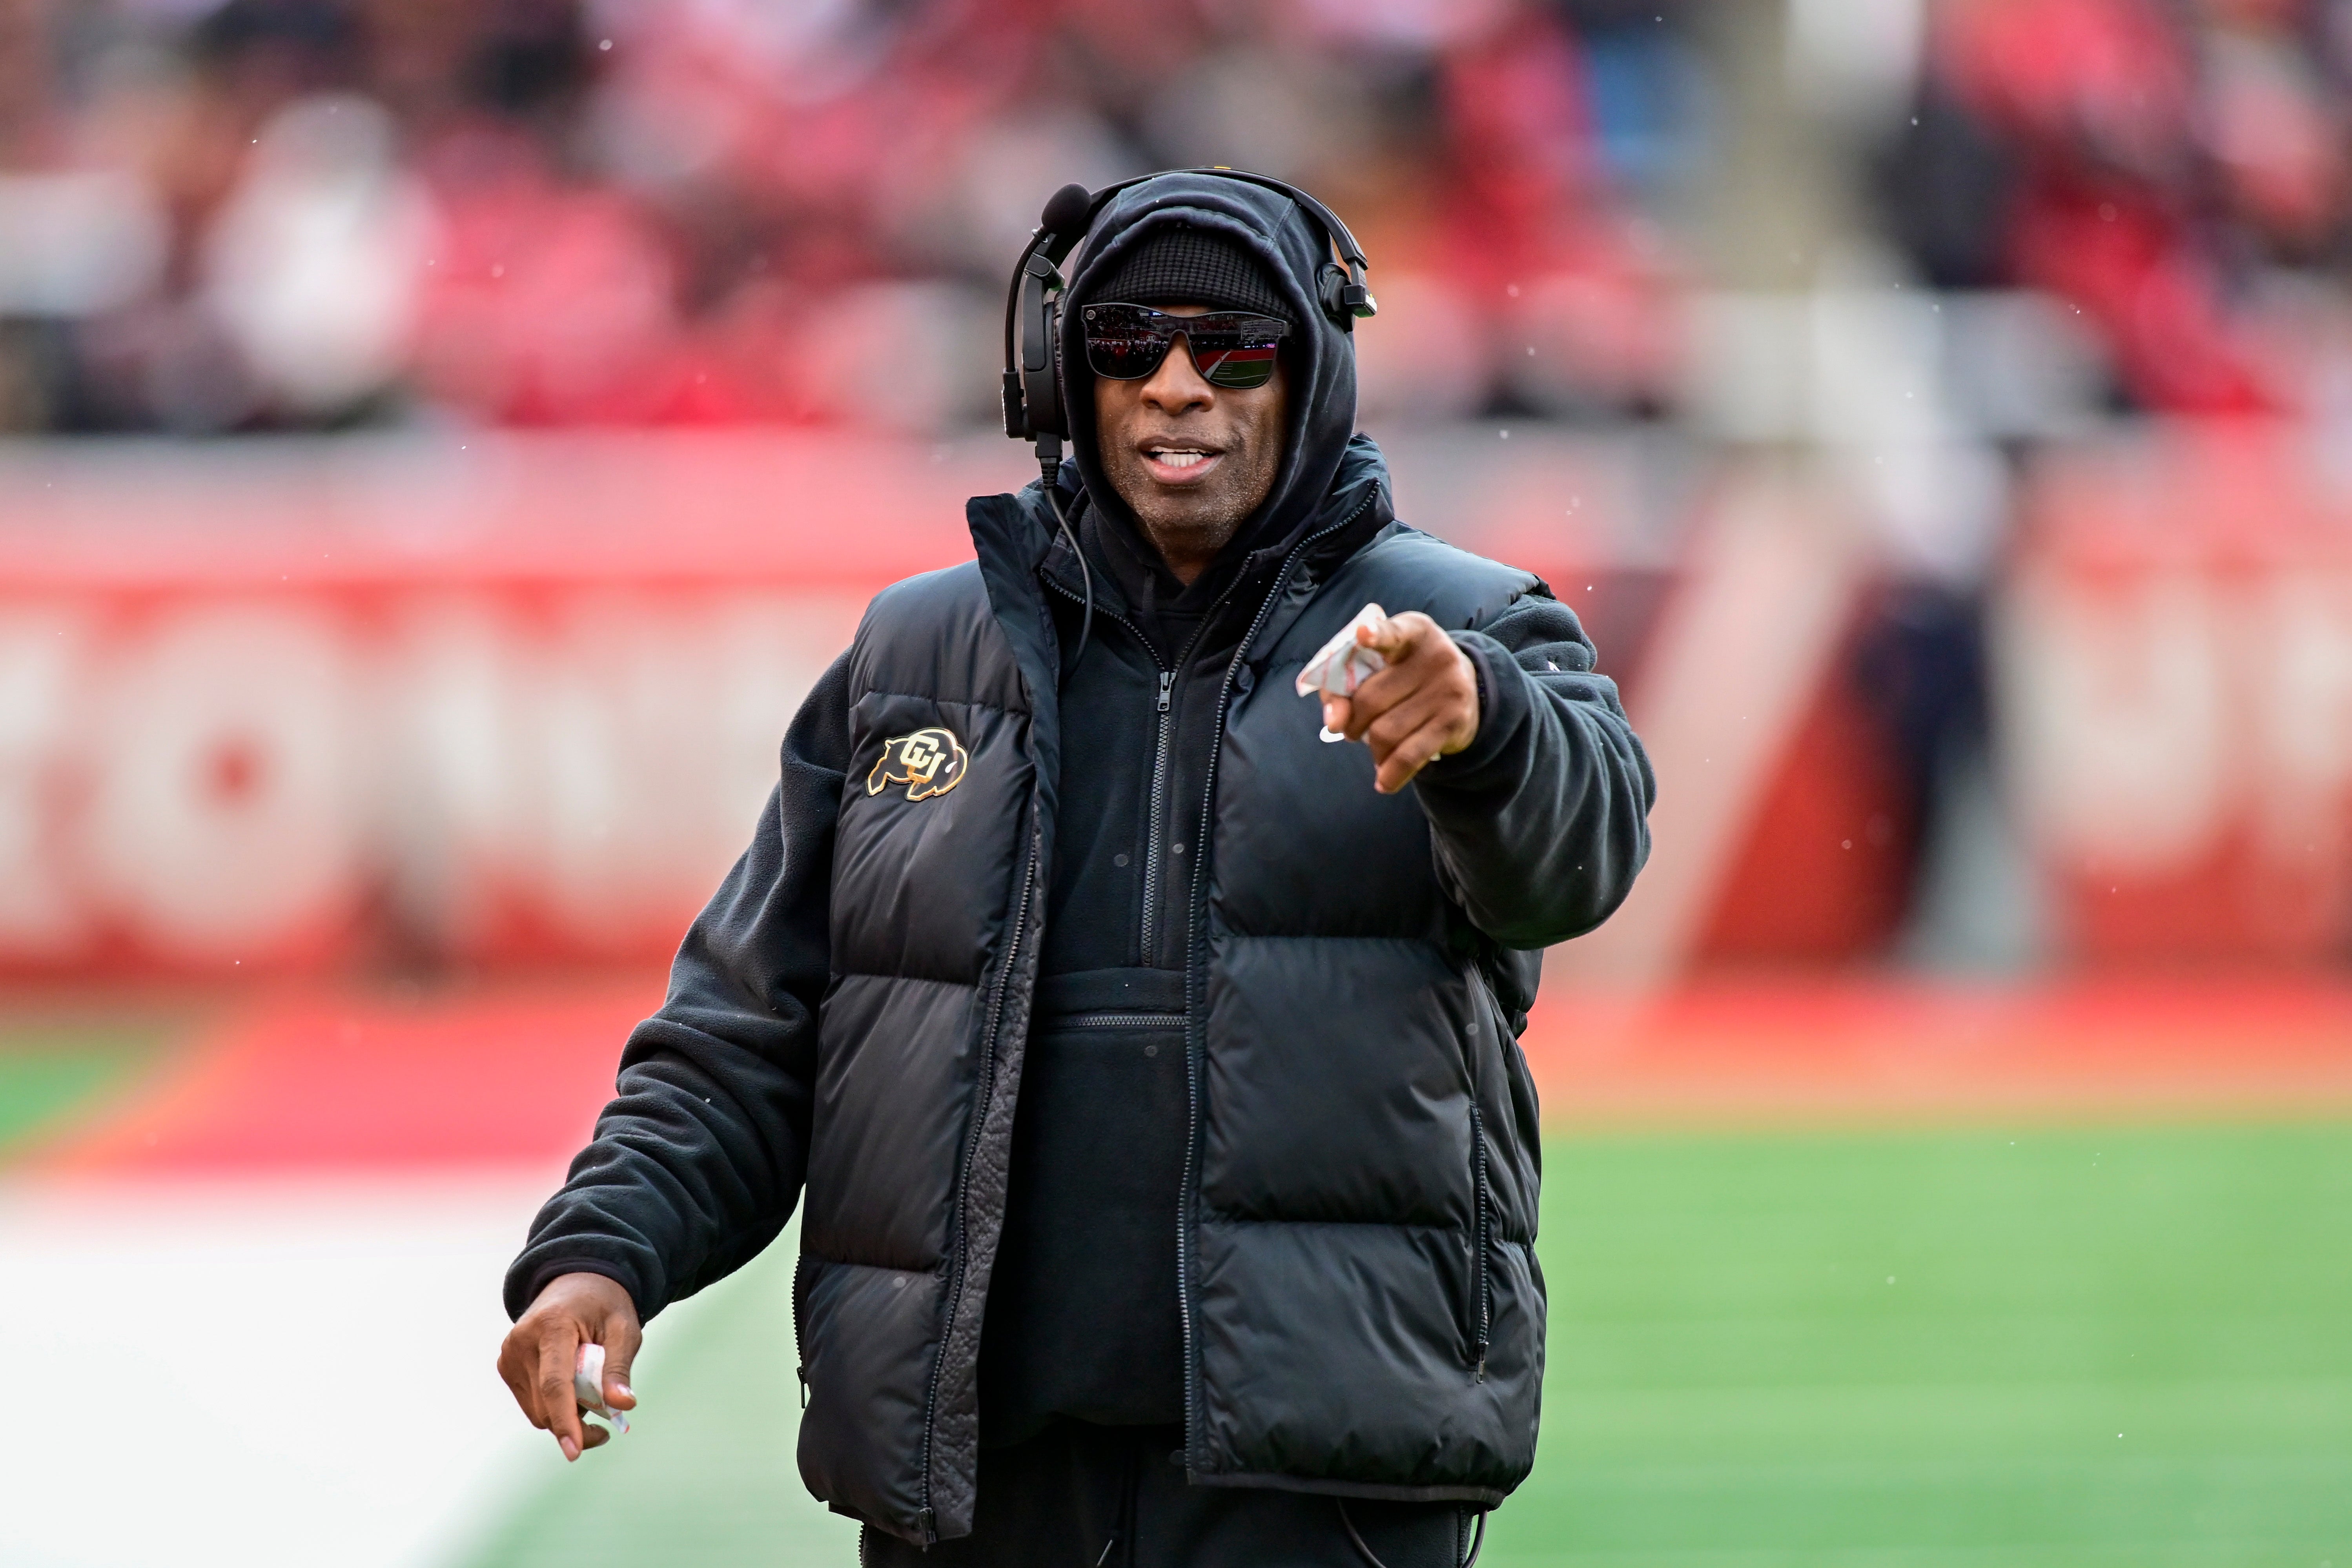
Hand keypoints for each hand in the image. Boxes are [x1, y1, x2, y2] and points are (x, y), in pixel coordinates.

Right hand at [497, 1271, 640, 1460]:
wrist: (576, 1282)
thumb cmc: (604, 1305)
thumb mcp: (625, 1329)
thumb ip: (620, 1367)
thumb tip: (622, 1405)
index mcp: (552, 1326)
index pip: (555, 1384)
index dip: (566, 1420)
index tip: (575, 1450)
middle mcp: (521, 1341)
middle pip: (546, 1405)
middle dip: (576, 1423)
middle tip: (607, 1421)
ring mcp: (508, 1354)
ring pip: (537, 1411)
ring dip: (565, 1414)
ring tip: (589, 1393)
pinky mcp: (505, 1365)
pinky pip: (531, 1403)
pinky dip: (553, 1405)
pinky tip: (571, 1387)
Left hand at [1320, 611, 1479, 793]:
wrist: (1468, 687)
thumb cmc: (1407, 673)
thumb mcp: (1382, 664)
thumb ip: (1345, 684)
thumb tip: (1333, 722)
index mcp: (1414, 631)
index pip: (1393, 632)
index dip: (1376, 633)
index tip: (1363, 634)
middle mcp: (1435, 657)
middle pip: (1370, 700)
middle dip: (1352, 723)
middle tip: (1353, 730)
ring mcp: (1447, 690)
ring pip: (1385, 732)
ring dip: (1371, 748)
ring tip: (1374, 746)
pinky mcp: (1453, 723)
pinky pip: (1409, 756)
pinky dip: (1391, 774)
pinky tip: (1383, 782)